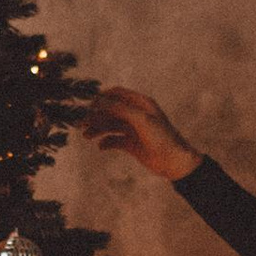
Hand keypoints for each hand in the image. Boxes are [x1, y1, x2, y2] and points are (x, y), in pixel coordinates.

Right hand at [81, 88, 198, 183]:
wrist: (174, 162)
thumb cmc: (161, 137)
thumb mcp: (140, 119)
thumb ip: (119, 108)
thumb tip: (98, 100)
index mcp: (140, 103)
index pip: (116, 93)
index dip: (101, 97)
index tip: (87, 105)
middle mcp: (136, 114)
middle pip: (110, 110)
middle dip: (96, 115)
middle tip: (81, 123)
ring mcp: (133, 129)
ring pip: (110, 125)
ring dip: (98, 129)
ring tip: (86, 136)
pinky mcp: (132, 144)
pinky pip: (114, 140)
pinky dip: (106, 142)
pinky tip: (101, 147)